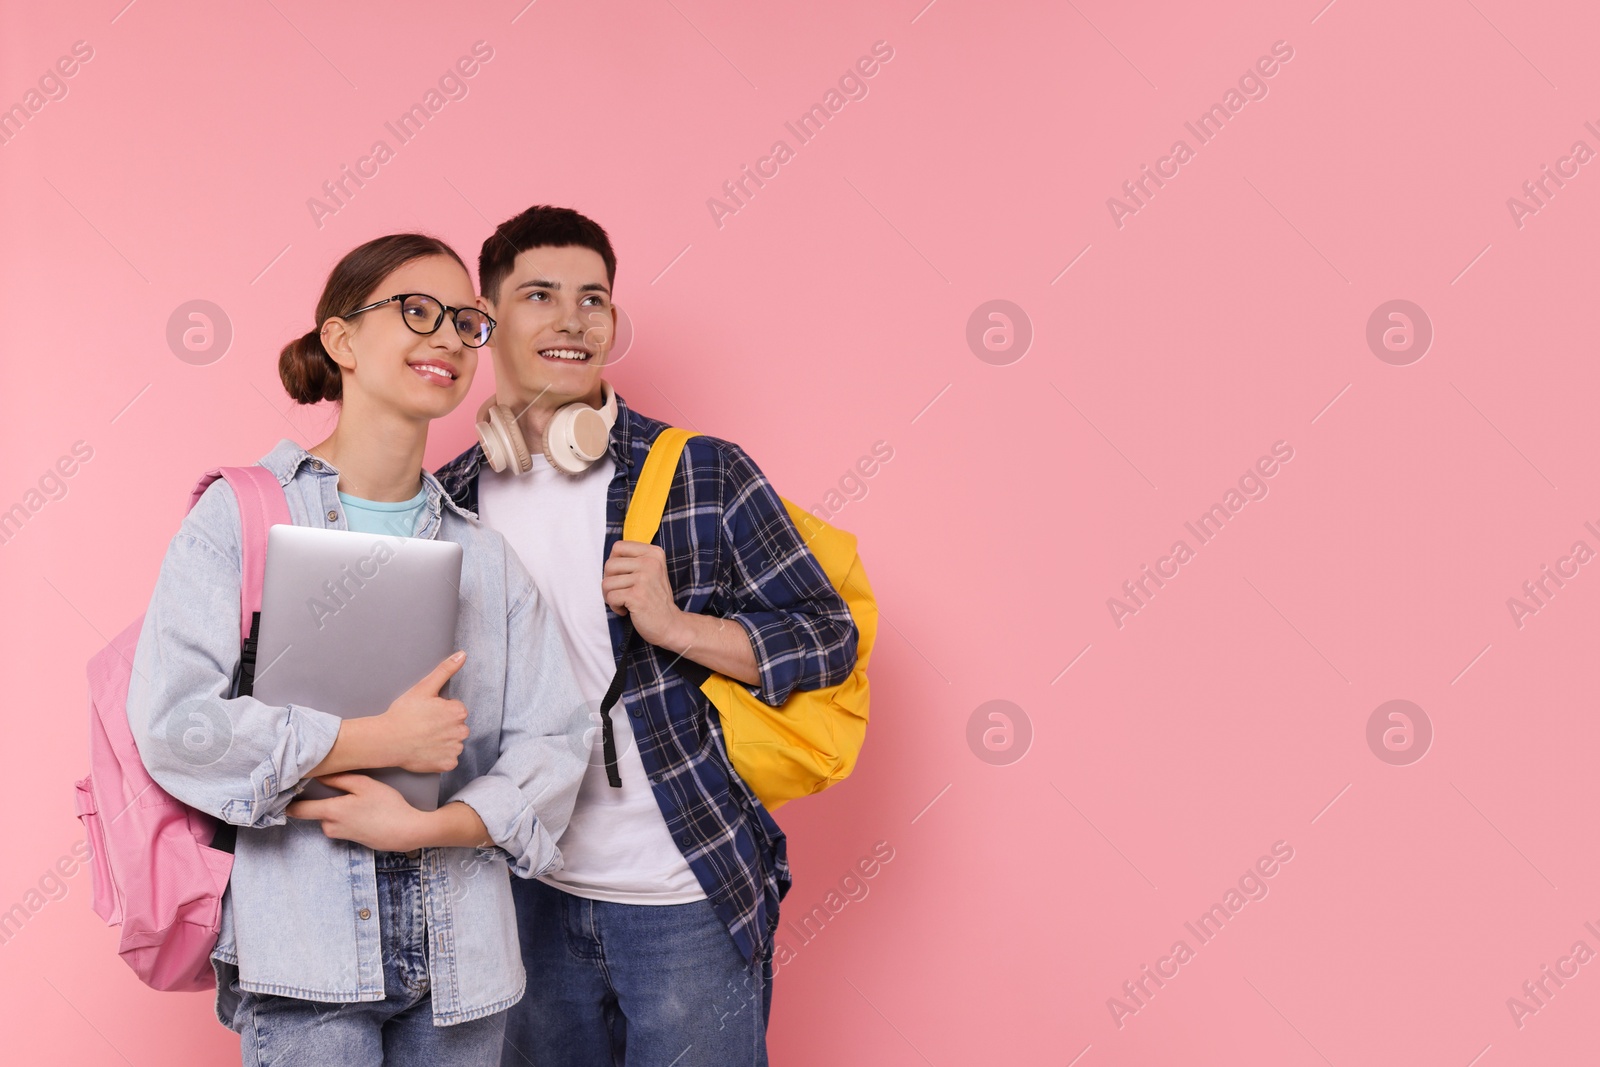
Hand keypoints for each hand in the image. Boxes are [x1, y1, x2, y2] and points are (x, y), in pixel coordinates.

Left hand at [286, 773, 426, 851]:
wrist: (406, 832)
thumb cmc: (387, 806)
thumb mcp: (364, 785)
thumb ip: (339, 779)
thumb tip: (318, 774)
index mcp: (331, 812)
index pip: (298, 810)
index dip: (287, 802)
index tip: (284, 792)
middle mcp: (330, 827)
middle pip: (316, 811)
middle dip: (324, 800)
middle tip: (340, 788)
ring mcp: (340, 835)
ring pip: (329, 817)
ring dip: (338, 808)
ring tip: (359, 800)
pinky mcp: (350, 839)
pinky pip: (340, 824)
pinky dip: (347, 816)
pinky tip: (364, 811)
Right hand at [378, 652, 469, 772]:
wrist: (387, 740)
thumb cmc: (403, 713)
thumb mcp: (424, 687)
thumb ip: (446, 670)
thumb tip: (463, 654)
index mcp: (458, 712)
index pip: (456, 710)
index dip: (440, 711)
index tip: (426, 714)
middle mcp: (462, 731)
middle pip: (457, 727)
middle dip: (444, 726)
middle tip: (423, 726)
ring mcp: (455, 749)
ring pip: (454, 743)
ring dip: (443, 741)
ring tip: (423, 738)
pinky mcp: (447, 764)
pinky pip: (449, 759)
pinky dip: (439, 757)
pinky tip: (426, 750)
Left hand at [602, 541, 685, 647]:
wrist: (670, 624)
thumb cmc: (655, 599)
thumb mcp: (651, 571)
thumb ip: (634, 560)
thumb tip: (609, 557)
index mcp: (654, 553)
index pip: (618, 547)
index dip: (614, 563)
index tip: (622, 576)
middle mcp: (650, 562)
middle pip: (609, 564)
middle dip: (609, 581)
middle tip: (621, 592)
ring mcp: (644, 578)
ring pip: (606, 582)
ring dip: (610, 596)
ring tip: (624, 602)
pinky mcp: (637, 595)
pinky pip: (610, 597)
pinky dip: (614, 607)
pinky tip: (626, 609)